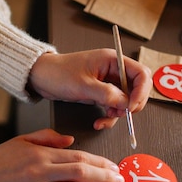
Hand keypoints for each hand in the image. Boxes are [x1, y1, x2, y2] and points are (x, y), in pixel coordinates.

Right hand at [0, 128, 124, 181]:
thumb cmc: (0, 161)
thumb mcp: (22, 141)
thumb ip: (47, 138)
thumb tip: (70, 140)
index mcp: (40, 155)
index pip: (77, 157)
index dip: (99, 162)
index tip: (113, 166)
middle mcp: (38, 172)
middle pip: (77, 173)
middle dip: (102, 177)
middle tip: (118, 181)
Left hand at [28, 49, 151, 129]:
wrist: (41, 77)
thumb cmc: (58, 73)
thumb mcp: (83, 85)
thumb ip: (107, 94)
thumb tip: (126, 103)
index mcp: (112, 60)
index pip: (141, 73)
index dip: (141, 91)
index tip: (132, 106)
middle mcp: (113, 70)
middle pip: (137, 88)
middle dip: (132, 104)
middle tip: (122, 114)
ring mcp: (108, 82)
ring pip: (126, 100)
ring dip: (119, 113)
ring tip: (105, 119)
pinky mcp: (100, 92)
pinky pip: (113, 106)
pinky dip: (109, 116)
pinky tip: (99, 122)